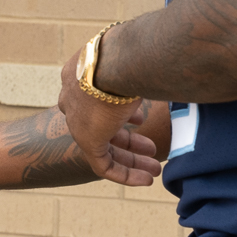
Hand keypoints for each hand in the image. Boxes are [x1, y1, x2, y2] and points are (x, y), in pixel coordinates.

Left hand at [54, 48, 157, 186]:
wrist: (117, 61)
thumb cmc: (132, 56)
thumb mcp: (132, 63)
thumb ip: (139, 72)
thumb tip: (162, 67)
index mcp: (80, 78)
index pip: (96, 103)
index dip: (123, 115)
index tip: (141, 122)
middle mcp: (74, 99)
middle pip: (101, 126)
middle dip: (130, 142)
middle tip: (152, 150)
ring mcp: (78, 120)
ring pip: (103, 147)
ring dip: (131, 160)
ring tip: (155, 168)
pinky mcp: (86, 139)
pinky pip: (102, 164)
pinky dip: (124, 174)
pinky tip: (145, 180)